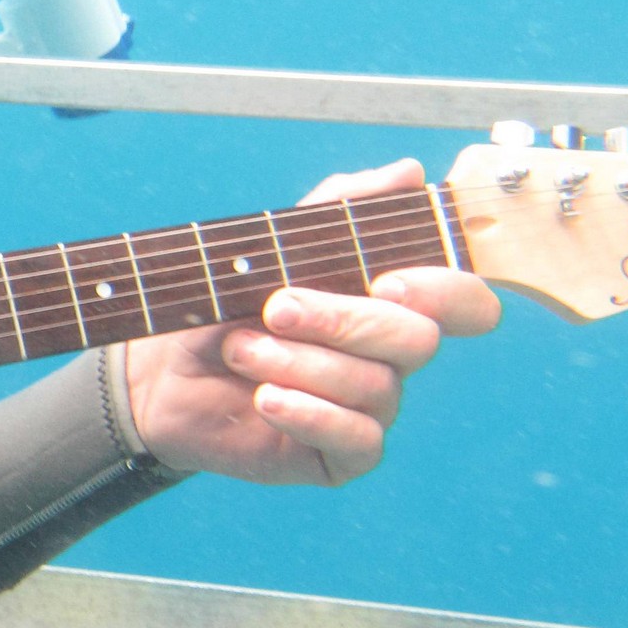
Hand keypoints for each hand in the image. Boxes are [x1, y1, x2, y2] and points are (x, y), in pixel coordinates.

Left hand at [123, 160, 501, 485]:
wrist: (163, 369)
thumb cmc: (226, 305)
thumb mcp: (274, 244)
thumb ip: (340, 206)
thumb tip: (410, 172)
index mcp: (391, 304)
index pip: (464, 302)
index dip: (442, 293)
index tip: (382, 282)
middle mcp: (392, 358)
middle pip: (417, 341)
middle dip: (341, 320)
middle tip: (274, 310)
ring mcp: (372, 409)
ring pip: (375, 388)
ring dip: (296, 363)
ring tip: (240, 350)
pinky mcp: (343, 454)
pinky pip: (357, 439)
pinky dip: (308, 413)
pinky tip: (265, 400)